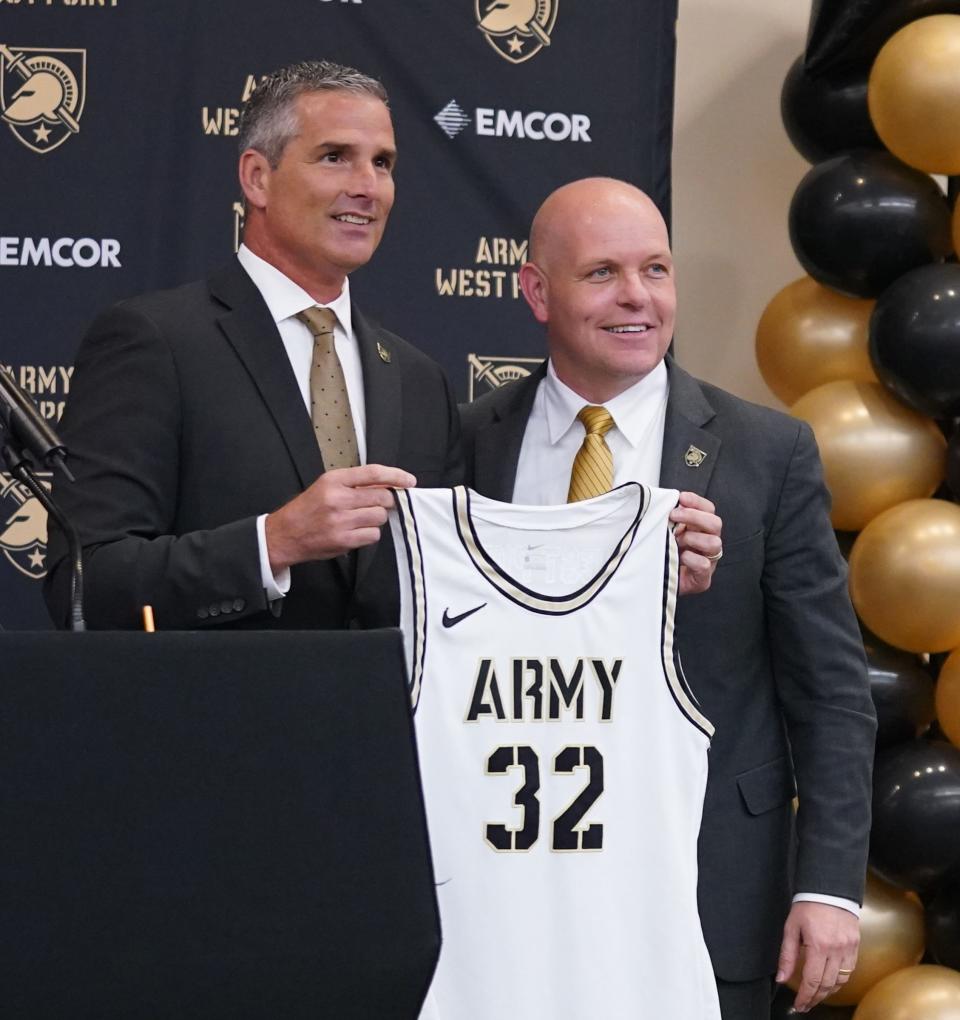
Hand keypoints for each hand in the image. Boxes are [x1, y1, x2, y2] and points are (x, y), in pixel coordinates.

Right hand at [265, 464, 415, 571]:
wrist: (285, 534)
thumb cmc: (308, 509)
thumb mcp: (326, 486)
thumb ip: (354, 483)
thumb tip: (388, 485)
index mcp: (334, 480)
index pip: (374, 473)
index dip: (396, 476)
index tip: (409, 481)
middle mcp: (338, 498)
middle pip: (382, 497)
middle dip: (386, 502)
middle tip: (376, 505)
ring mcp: (341, 520)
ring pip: (380, 517)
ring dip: (376, 519)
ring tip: (360, 519)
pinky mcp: (343, 540)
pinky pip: (373, 535)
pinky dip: (370, 534)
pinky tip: (356, 531)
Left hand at [670, 491, 721, 595]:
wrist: (657, 584)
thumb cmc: (662, 555)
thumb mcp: (664, 533)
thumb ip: (667, 519)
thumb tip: (662, 502)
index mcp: (701, 530)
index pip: (708, 510)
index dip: (697, 502)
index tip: (681, 498)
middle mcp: (708, 543)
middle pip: (715, 523)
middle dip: (694, 516)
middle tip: (674, 515)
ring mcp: (708, 561)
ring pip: (714, 543)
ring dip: (693, 538)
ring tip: (676, 541)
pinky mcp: (702, 579)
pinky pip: (704, 565)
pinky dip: (692, 559)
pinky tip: (681, 557)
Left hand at [776, 902, 859, 1012]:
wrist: (829, 889)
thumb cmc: (808, 905)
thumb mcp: (791, 928)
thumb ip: (787, 955)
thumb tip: (781, 978)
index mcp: (818, 946)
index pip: (812, 981)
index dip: (805, 997)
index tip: (799, 1005)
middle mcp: (836, 950)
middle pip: (826, 985)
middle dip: (815, 998)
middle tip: (806, 1005)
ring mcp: (848, 949)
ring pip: (840, 981)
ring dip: (828, 991)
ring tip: (816, 995)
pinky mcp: (855, 946)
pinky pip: (849, 971)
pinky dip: (839, 980)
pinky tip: (830, 981)